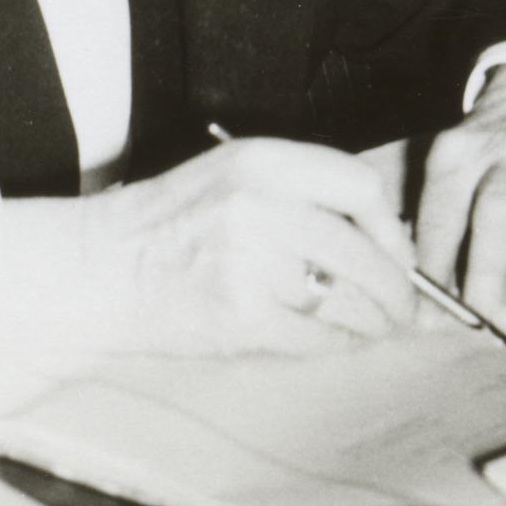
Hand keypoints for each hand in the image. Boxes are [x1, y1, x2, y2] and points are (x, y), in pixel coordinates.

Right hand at [4, 138, 417, 362]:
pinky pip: (318, 338)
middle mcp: (259, 207)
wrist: (101, 270)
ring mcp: (250, 265)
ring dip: (372, 322)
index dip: (389, 225)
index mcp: (261, 161)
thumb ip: (302, 192)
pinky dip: (339, 344)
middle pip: (364, 251)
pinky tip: (338, 341)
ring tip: (376, 327)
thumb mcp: (233, 175)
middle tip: (404, 307)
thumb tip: (383, 237)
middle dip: (395, 288)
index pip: (360, 184)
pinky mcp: (241, 319)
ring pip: (347, 301)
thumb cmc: (171, 223)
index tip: (393, 249)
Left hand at [414, 63, 505, 323]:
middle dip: (485, 263)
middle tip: (479, 313)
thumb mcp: (455, 159)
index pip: (442, 209)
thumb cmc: (488, 148)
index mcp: (461, 153)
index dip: (432, 263)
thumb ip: (440, 219)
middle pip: (495, 209)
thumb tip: (427, 302)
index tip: (426, 317)